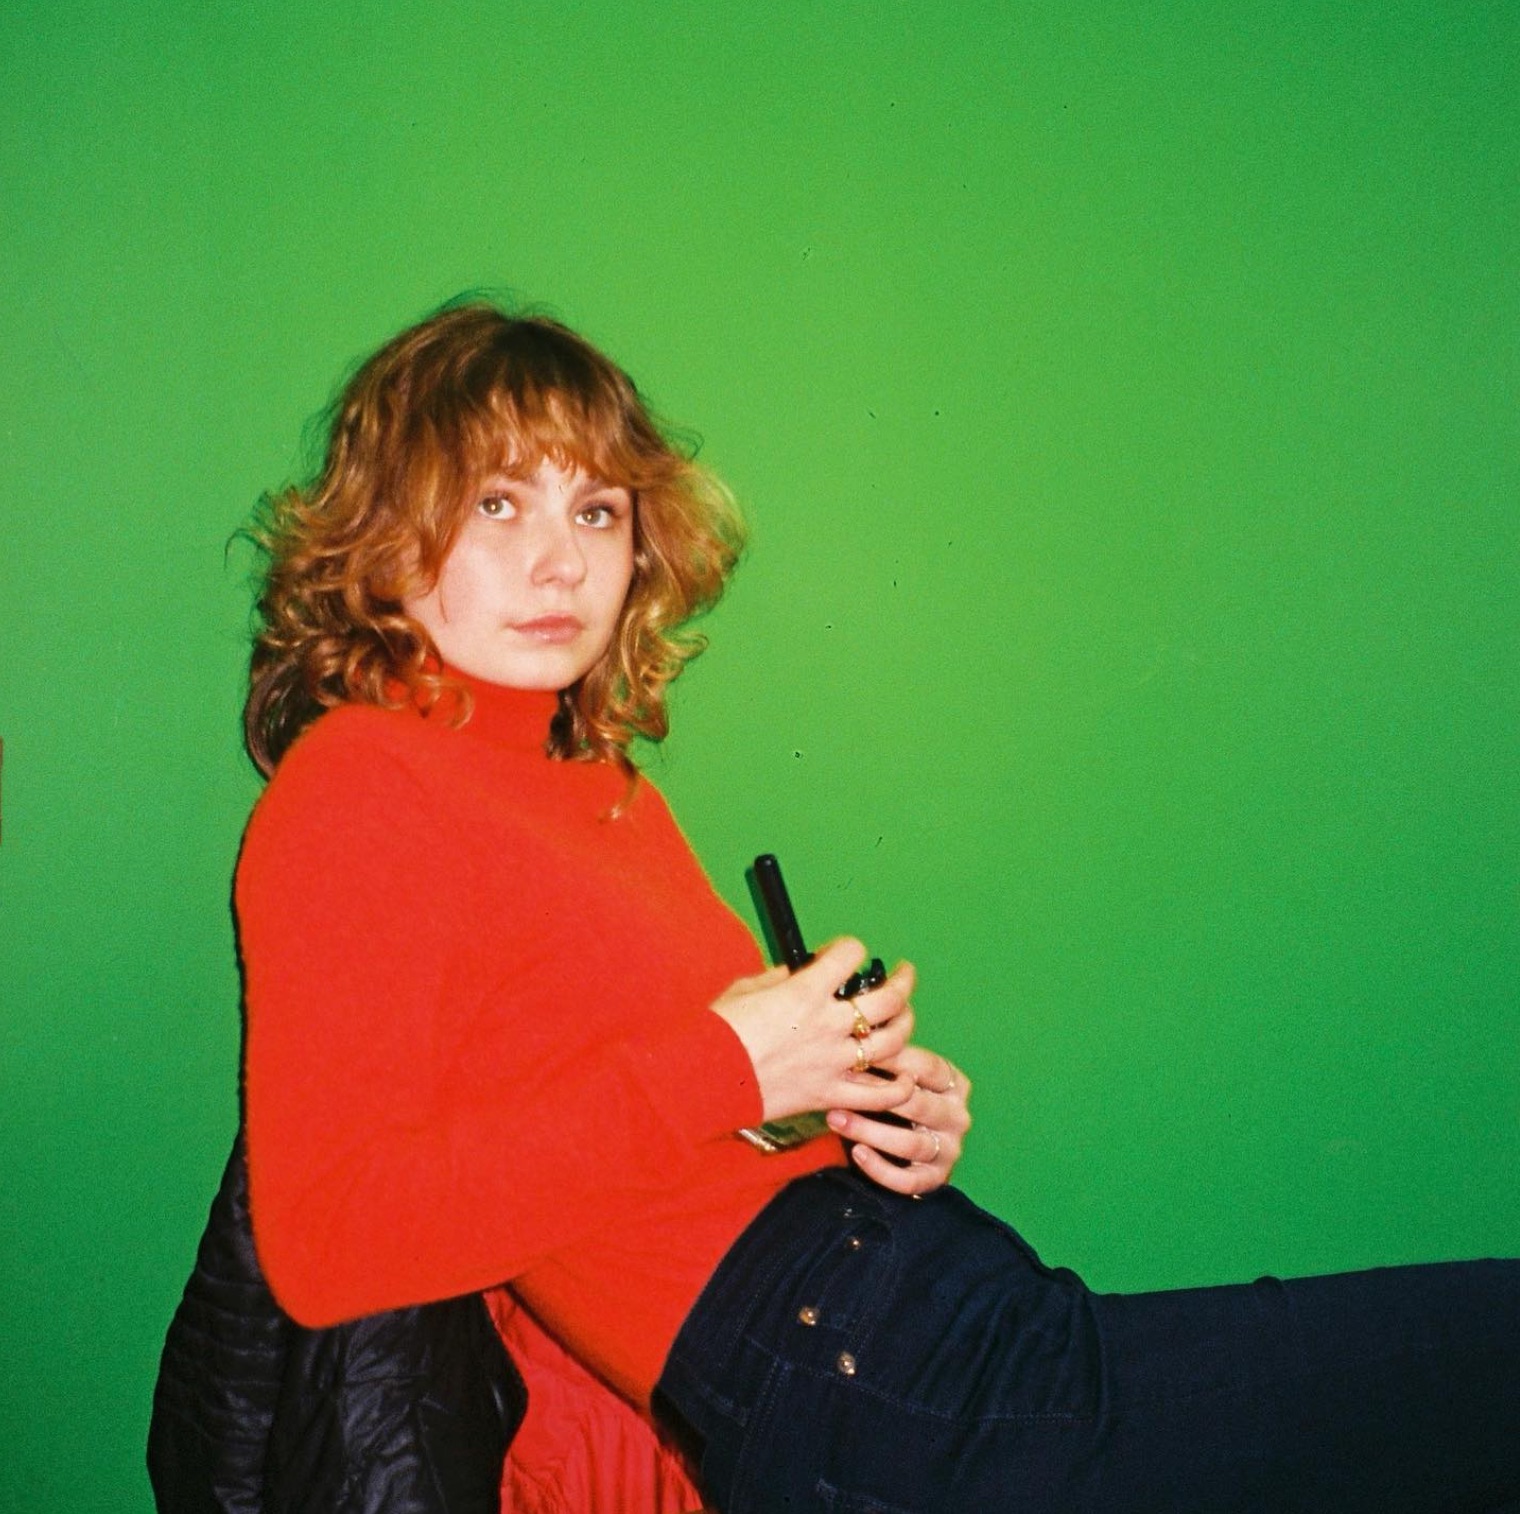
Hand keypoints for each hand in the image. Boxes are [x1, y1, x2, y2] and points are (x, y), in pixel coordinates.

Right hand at [711, 940, 916, 1123]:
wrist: (704, 1079)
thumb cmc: (718, 1032)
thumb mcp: (745, 989)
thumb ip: (778, 979)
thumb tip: (796, 975)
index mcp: (806, 991)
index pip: (850, 954)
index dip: (850, 948)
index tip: (845, 953)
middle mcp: (828, 1024)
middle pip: (888, 997)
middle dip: (902, 980)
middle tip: (903, 973)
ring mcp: (834, 1062)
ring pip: (893, 1041)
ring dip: (906, 1024)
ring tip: (904, 1015)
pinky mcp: (830, 1094)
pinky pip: (878, 1094)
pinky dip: (899, 1086)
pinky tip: (905, 1074)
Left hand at [826, 1044, 970, 1196]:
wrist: (902, 1144)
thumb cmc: (895, 1096)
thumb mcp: (898, 1075)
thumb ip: (887, 1056)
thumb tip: (859, 1028)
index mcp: (955, 1084)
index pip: (928, 1067)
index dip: (894, 1058)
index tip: (857, 1051)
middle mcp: (958, 1117)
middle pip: (919, 1105)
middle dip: (877, 1096)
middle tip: (840, 1086)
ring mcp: (950, 1150)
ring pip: (911, 1143)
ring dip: (870, 1131)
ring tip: (836, 1119)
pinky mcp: (935, 1179)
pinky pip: (909, 1180)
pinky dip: (881, 1168)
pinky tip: (856, 1153)